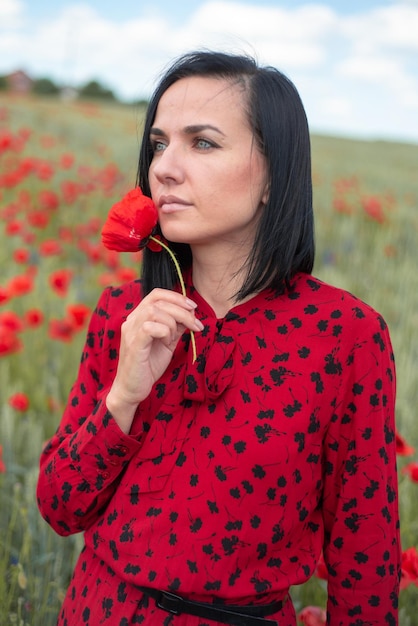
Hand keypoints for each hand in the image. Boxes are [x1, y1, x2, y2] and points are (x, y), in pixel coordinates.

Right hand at [106, 288, 203, 432]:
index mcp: (139, 317)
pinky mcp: (133, 344)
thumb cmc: (148, 365)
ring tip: (175, 338)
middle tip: (195, 325)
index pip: (156, 294)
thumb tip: (191, 313)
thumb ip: (176, 326)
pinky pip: (149, 327)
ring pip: (154, 311)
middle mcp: (132, 320)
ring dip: (173, 322)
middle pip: (159, 301)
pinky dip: (164, 332)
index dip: (177, 297)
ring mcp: (130, 332)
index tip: (193, 307)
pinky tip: (167, 342)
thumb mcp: (167, 342)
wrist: (133, 389)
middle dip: (182, 311)